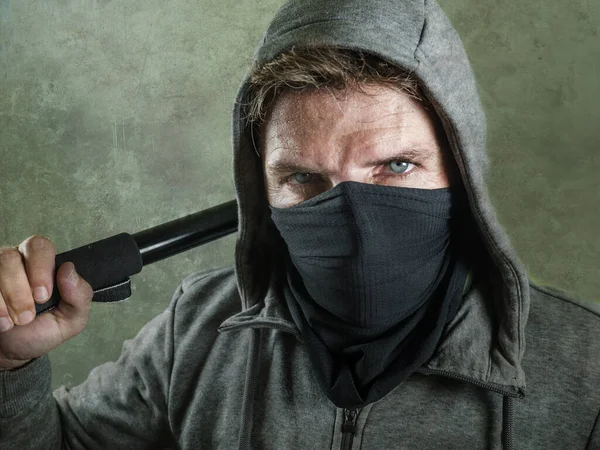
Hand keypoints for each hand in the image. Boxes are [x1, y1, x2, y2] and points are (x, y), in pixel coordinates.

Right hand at [0, 235, 93, 370]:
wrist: (14, 351)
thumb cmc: (42, 329)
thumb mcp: (70, 319)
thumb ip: (80, 295)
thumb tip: (69, 269)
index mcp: (43, 264)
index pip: (40, 247)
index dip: (40, 269)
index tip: (43, 296)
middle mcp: (16, 261)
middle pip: (11, 257)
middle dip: (19, 288)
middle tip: (28, 314)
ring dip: (6, 299)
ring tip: (15, 322)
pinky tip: (2, 322)